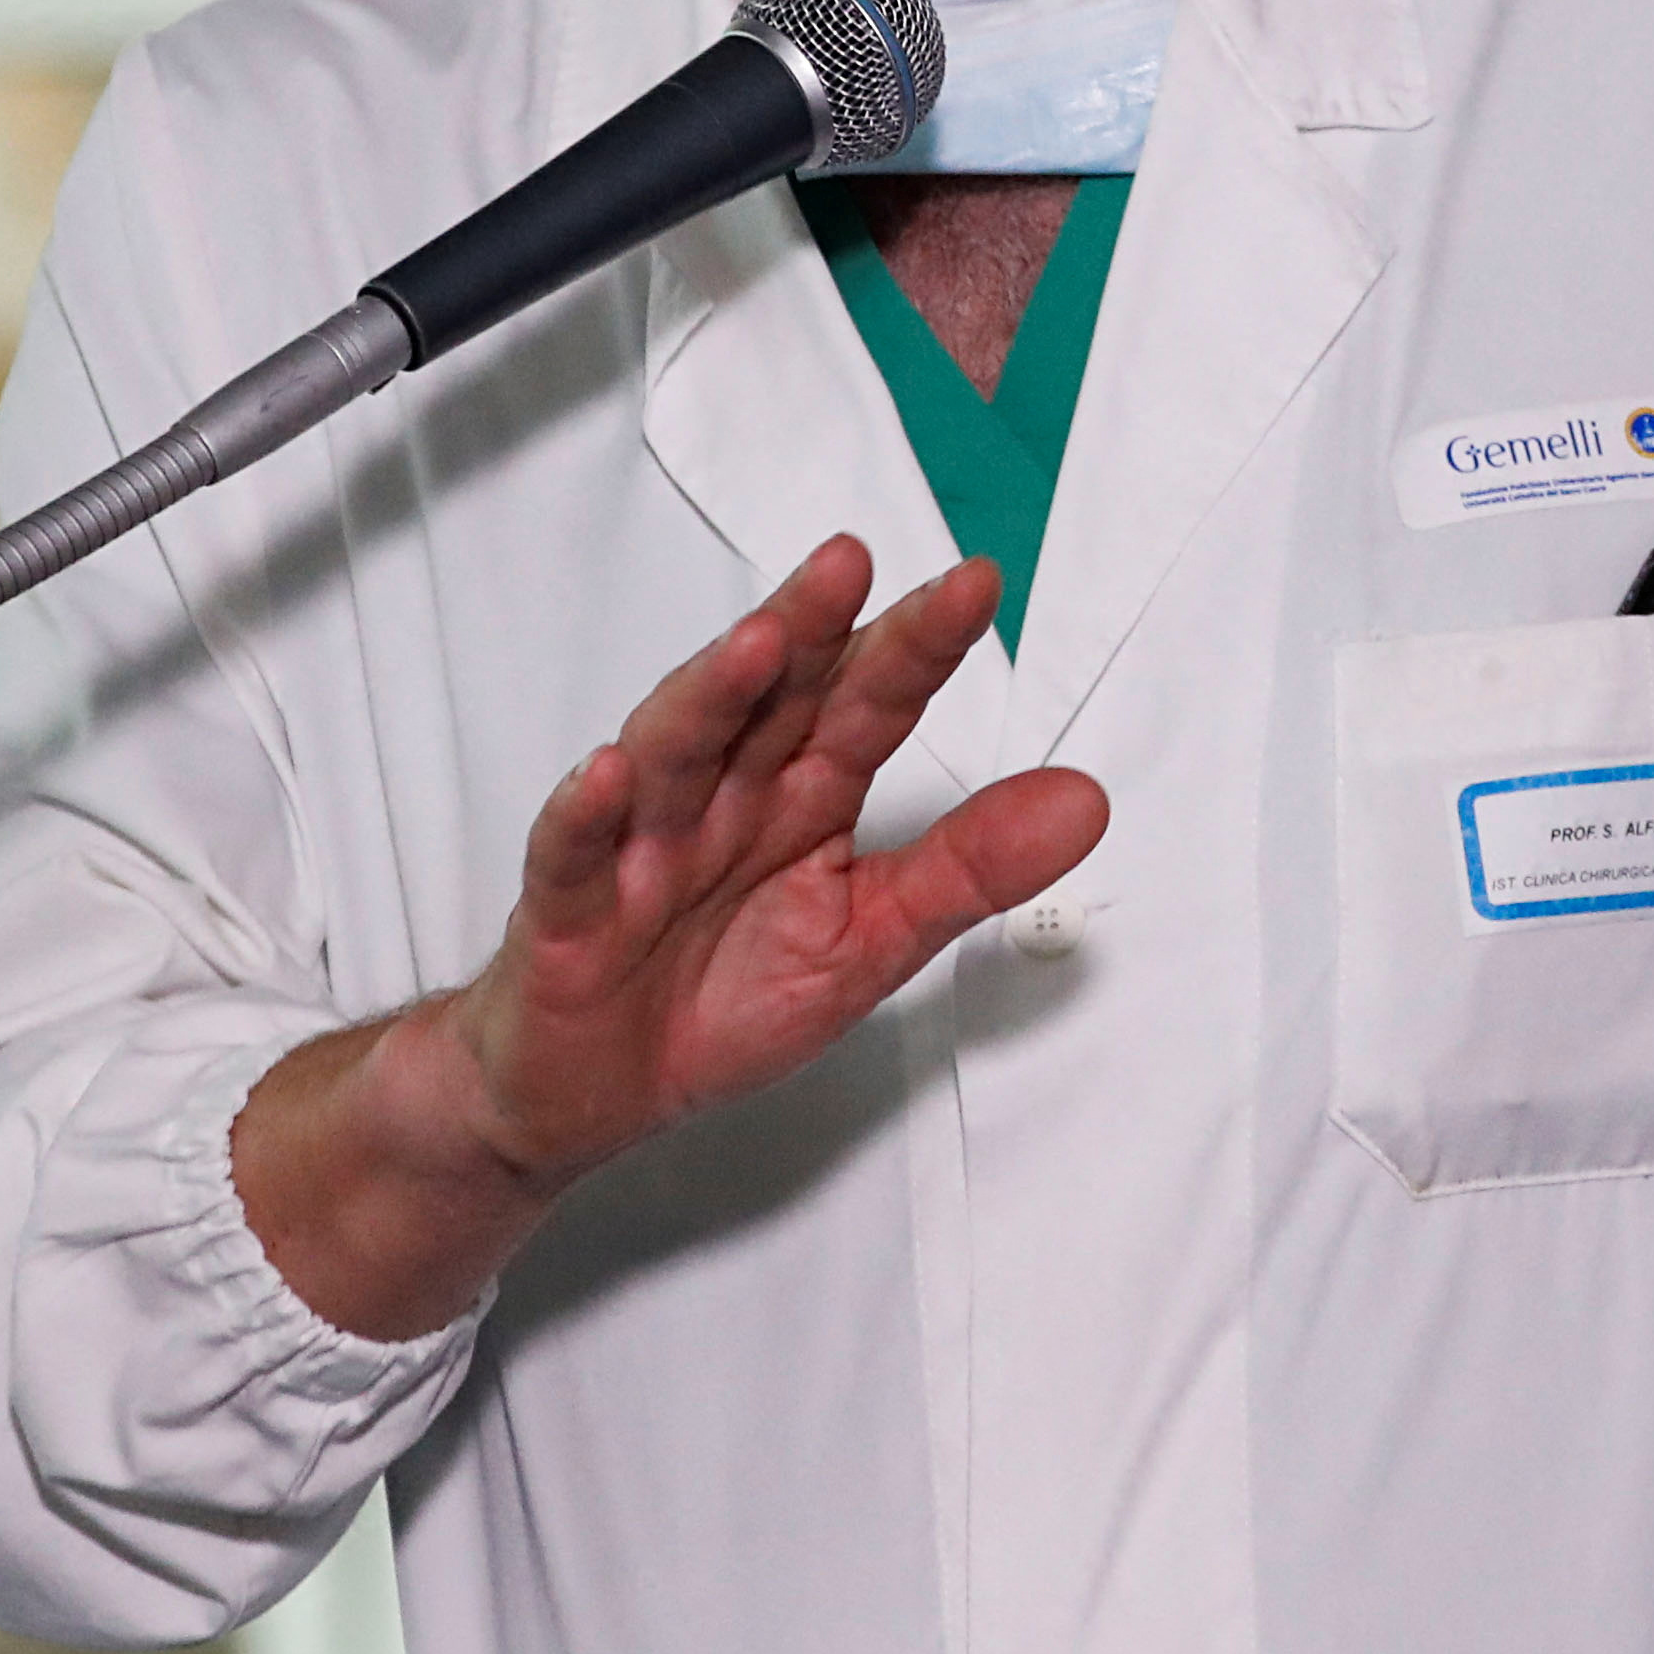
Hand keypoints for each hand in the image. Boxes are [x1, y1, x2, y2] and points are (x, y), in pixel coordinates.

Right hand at [237, 538, 1103, 1336]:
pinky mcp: (568, 910)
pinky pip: (573, 854)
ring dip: (713, 695)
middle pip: (769, 700)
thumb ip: (970, 868)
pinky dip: (586, 814)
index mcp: (804, 798)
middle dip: (808, 630)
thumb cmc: (722, 999)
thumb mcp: (873, 941)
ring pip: (674, 752)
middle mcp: (725, 797)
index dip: (916, 648)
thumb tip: (1086, 803)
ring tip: (759, 644)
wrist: (594, 1089)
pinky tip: (608, 774)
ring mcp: (643, 845)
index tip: (975, 587)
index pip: (867, 705)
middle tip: (850, 564)